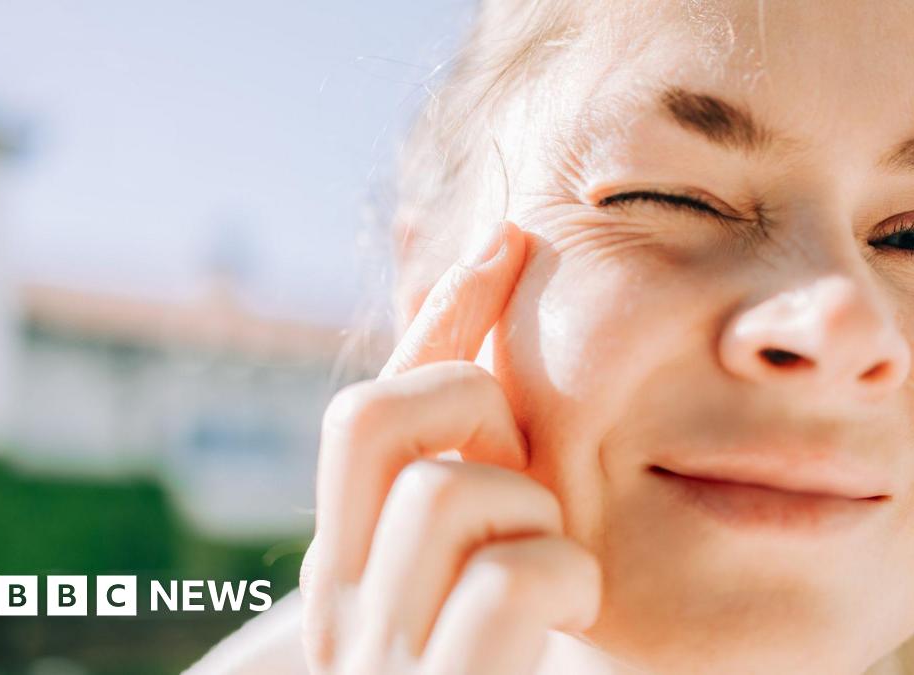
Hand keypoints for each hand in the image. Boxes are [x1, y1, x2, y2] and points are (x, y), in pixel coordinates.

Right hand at [299, 221, 602, 673]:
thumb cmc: (521, 673)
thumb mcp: (496, 568)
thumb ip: (494, 481)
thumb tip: (513, 352)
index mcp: (351, 564)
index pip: (373, 400)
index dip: (444, 309)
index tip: (512, 239)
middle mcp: (343, 603)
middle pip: (374, 414)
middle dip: (471, 411)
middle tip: (528, 476)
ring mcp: (385, 654)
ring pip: (452, 487)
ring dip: (531, 513)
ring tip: (556, 573)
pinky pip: (511, 574)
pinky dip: (559, 579)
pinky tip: (570, 618)